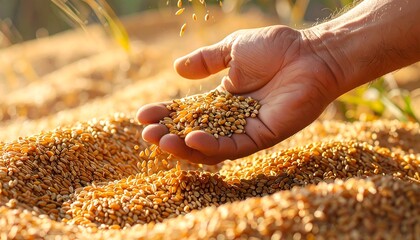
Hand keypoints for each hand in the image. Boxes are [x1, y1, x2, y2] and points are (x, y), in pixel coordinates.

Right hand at [137, 25, 339, 163]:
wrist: (310, 54)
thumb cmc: (276, 48)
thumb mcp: (232, 50)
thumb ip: (206, 60)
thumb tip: (177, 69)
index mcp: (224, 99)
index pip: (188, 112)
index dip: (165, 115)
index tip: (142, 115)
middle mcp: (232, 119)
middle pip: (194, 133)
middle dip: (169, 135)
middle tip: (146, 134)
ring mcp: (247, 130)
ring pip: (210, 147)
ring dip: (184, 146)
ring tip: (161, 140)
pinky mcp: (262, 137)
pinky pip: (233, 147)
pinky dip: (211, 145)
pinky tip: (192, 138)